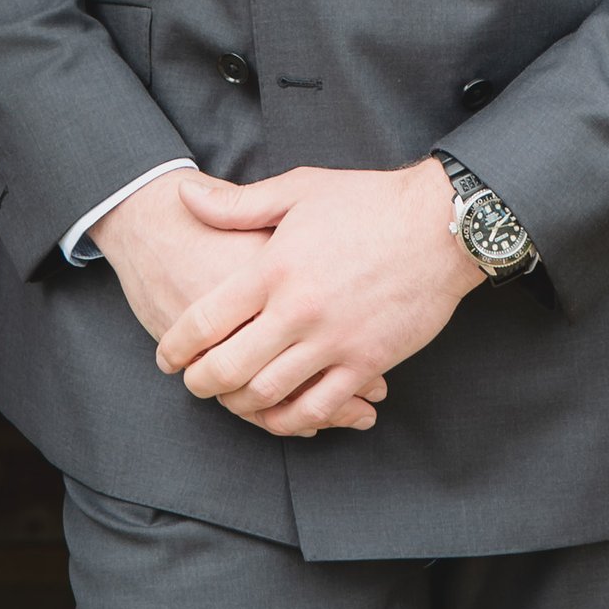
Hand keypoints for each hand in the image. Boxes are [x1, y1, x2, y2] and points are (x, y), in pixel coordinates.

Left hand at [150, 160, 484, 437]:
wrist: (441, 226)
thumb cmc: (369, 202)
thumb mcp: (298, 190)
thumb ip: (237, 204)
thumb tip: (184, 195)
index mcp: (274, 268)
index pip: (206, 321)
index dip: (177, 347)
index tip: (167, 358)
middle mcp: (298, 311)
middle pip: (229, 368)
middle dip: (201, 383)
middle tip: (193, 383)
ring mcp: (334, 342)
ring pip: (268, 394)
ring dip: (239, 404)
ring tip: (230, 399)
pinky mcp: (368, 363)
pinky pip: (320, 407)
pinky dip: (293, 418)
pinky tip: (280, 414)